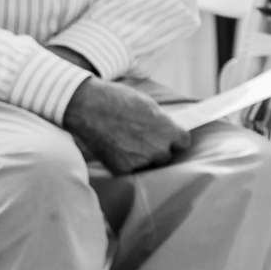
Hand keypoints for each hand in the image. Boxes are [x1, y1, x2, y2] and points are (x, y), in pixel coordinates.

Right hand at [61, 78, 189, 174]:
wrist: (87, 106)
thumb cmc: (117, 100)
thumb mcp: (149, 105)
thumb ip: (161, 122)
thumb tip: (167, 129)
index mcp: (169, 132)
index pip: (183, 142)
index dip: (173, 139)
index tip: (166, 137)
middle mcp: (159, 149)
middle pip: (165, 155)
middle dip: (156, 148)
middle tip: (140, 139)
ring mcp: (141, 161)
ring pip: (147, 164)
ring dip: (141, 157)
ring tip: (124, 141)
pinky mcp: (123, 169)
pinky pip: (129, 169)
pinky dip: (123, 161)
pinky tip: (113, 147)